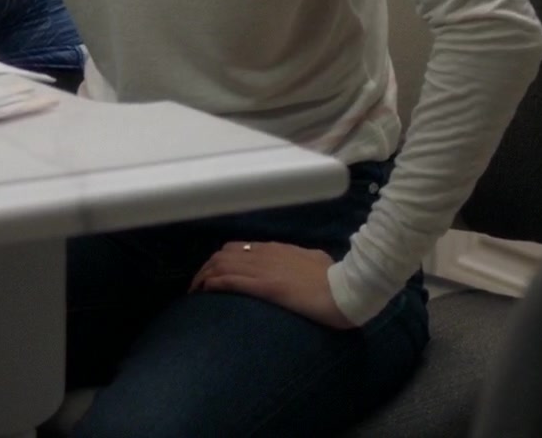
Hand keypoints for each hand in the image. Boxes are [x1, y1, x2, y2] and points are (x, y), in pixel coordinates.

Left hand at [189, 241, 354, 329]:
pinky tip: (204, 291)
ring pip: (221, 265)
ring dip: (203, 277)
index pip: (238, 249)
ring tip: (195, 291)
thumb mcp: (318, 261)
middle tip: (198, 285)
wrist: (346, 289)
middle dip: (207, 268)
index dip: (222, 260)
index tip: (215, 273)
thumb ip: (305, 259)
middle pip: (223, 255)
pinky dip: (213, 284)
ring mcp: (263, 269)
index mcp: (276, 249)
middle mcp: (265, 255)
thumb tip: (307, 260)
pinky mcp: (264, 285)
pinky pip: (230, 280)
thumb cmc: (336, 278)